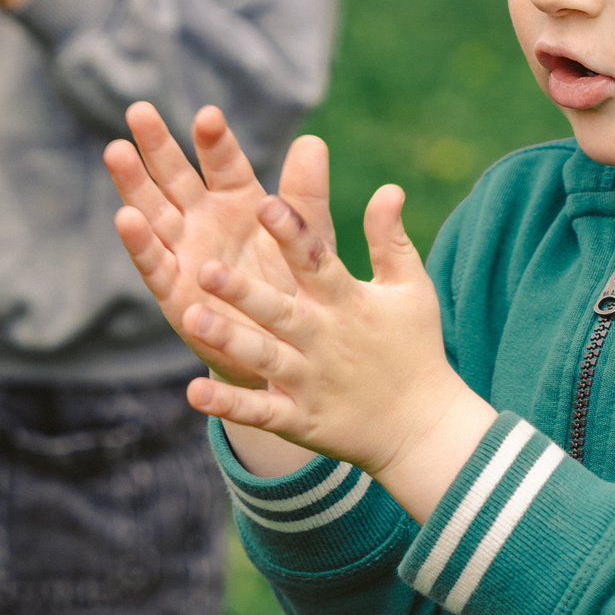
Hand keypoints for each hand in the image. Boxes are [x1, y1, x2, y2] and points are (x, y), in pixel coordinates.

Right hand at [108, 102, 298, 391]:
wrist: (287, 347)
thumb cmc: (299, 286)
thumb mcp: (307, 237)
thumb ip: (305, 193)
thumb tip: (312, 141)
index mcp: (239, 201)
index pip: (224, 163)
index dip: (215, 141)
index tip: (208, 115)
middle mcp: (205, 221)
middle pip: (177, 177)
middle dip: (158, 145)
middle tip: (139, 111)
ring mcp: (185, 253)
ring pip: (154, 212)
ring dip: (134, 184)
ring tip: (116, 150)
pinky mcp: (174, 291)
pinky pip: (154, 263)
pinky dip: (140, 242)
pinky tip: (125, 216)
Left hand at [157, 135, 494, 518]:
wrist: (424, 427)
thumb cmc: (414, 347)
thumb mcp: (410, 288)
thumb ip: (390, 239)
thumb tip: (389, 187)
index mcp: (348, 302)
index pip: (317, 262)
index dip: (292, 234)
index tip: (266, 203)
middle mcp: (324, 338)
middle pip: (278, 310)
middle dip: (243, 291)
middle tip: (205, 268)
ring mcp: (310, 381)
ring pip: (263, 357)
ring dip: (229, 340)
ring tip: (191, 319)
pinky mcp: (300, 419)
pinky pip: (260, 412)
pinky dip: (229, 406)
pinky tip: (194, 394)